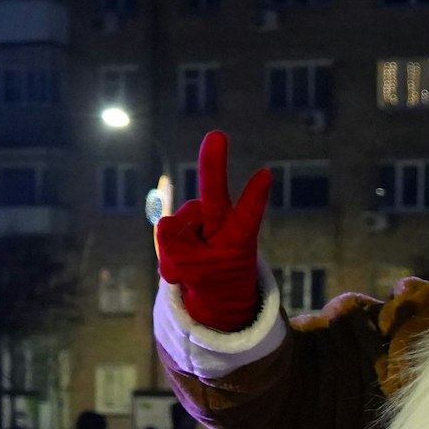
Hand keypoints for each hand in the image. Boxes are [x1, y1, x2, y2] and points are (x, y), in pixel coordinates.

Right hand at [155, 131, 271, 330]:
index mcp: (239, 236)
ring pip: (173, 228)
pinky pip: (163, 236)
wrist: (213, 293)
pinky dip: (168, 261)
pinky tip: (179, 272)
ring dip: (175, 255)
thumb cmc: (217, 281)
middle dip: (213, 164)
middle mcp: (221, 221)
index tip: (266, 173)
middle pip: (213, 194)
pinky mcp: (180, 225)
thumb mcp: (201, 276)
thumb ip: (182, 251)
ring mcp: (200, 221)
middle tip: (217, 135)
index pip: (248, 214)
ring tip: (190, 272)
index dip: (254, 196)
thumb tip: (164, 225)